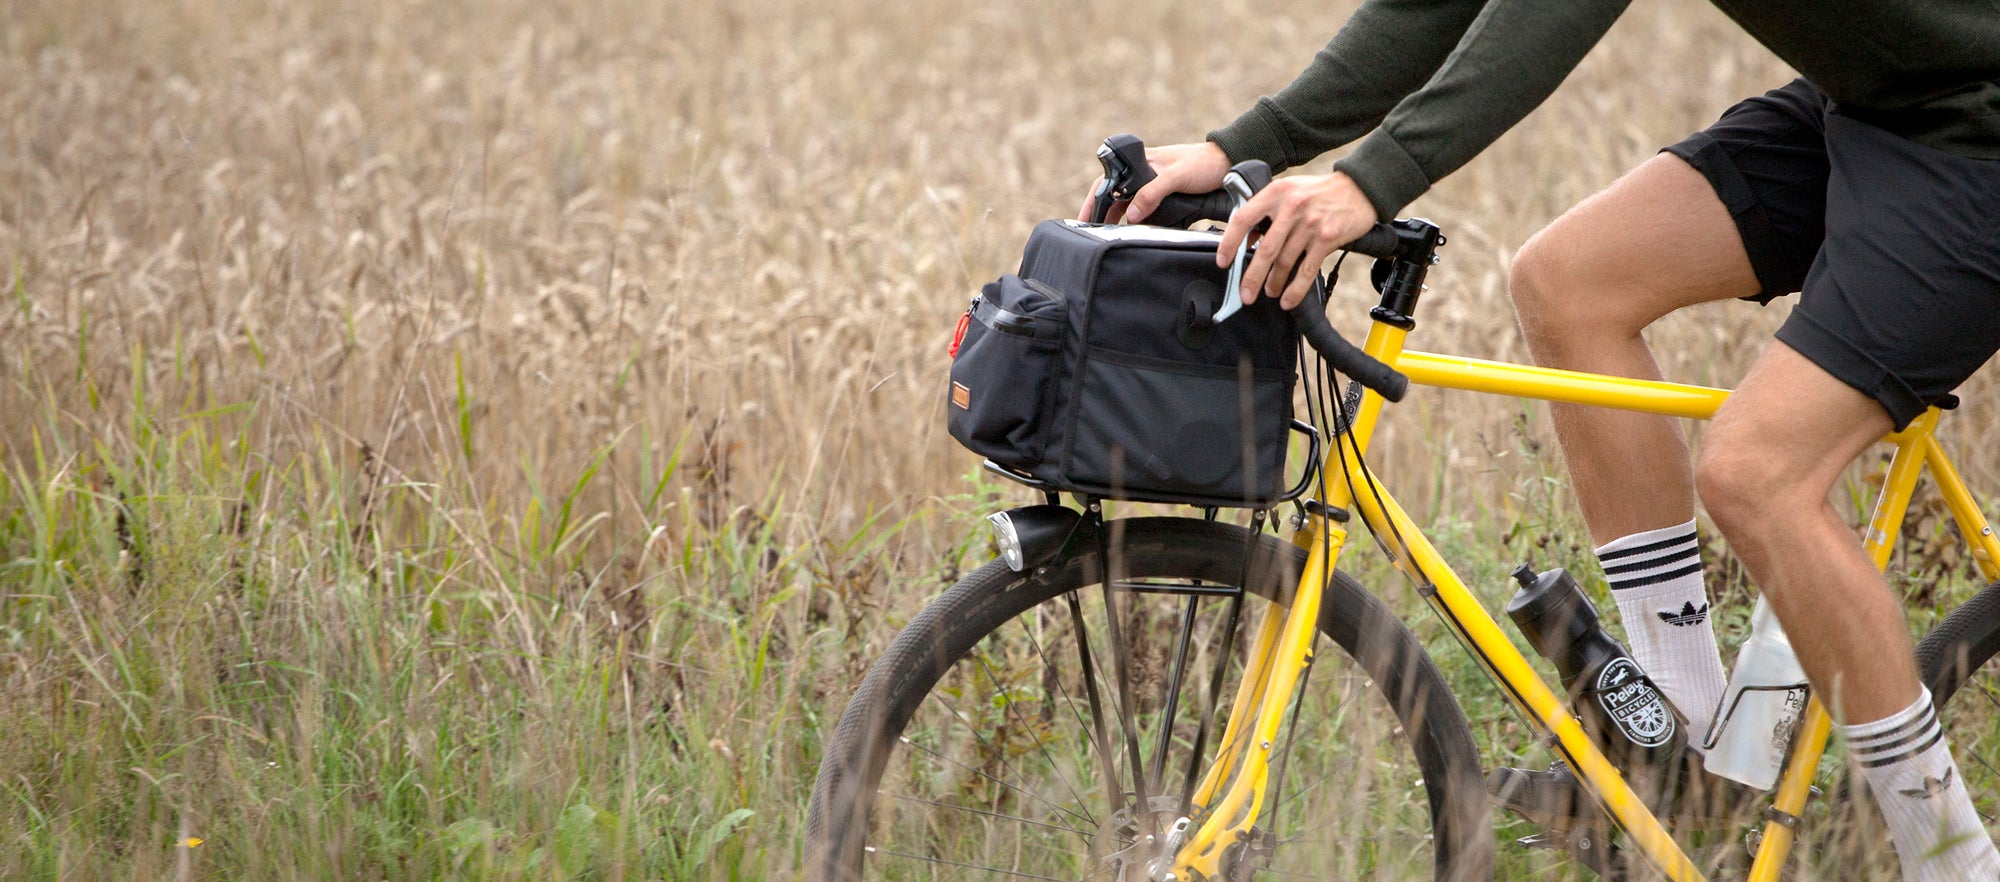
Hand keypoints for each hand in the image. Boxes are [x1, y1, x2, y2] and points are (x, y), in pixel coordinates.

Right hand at [1076, 142, 1232, 223]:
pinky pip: (1143, 209)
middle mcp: (1142, 172)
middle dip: (1101, 214)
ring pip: (1127, 204)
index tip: (1085, 221)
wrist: (1228, 163)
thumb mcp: (1176, 177)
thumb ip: (1152, 193)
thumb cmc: (1203, 163)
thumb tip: (1131, 215)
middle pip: (1113, 196)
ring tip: (1108, 236)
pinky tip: (1131, 232)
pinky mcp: (1163, 195)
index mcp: (1139, 162)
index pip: (1106, 182)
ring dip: (1117, 219)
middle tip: (1092, 234)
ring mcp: (1152, 184)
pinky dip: (1135, 221)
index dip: (1093, 201)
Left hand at [1216, 171, 1377, 309]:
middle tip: (1245, 293)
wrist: (1359, 187)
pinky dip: (1295, 289)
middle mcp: (1292, 206)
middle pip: (1265, 249)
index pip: (1243, 218)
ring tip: (1268, 292)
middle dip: (1252, 277)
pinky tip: (1287, 299)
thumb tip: (1248, 239)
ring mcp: (1310, 223)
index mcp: (1277, 192)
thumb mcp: (1290, 190)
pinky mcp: (1327, 238)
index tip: (1223, 262)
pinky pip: (1307, 270)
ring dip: (1274, 283)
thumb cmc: (1320, 191)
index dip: (1230, 243)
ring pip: (1285, 262)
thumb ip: (1268, 210)